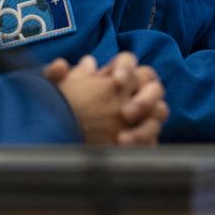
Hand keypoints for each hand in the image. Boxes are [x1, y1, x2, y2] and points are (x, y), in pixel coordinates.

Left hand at [44, 52, 167, 144]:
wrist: (65, 138)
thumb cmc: (65, 109)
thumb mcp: (55, 93)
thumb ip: (55, 78)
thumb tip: (60, 66)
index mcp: (115, 76)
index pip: (130, 62)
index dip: (127, 68)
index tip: (115, 80)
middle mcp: (134, 93)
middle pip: (154, 87)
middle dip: (144, 99)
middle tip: (125, 113)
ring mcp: (143, 116)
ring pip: (159, 114)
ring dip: (145, 127)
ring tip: (122, 140)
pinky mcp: (144, 138)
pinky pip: (154, 139)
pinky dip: (142, 145)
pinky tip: (125, 151)